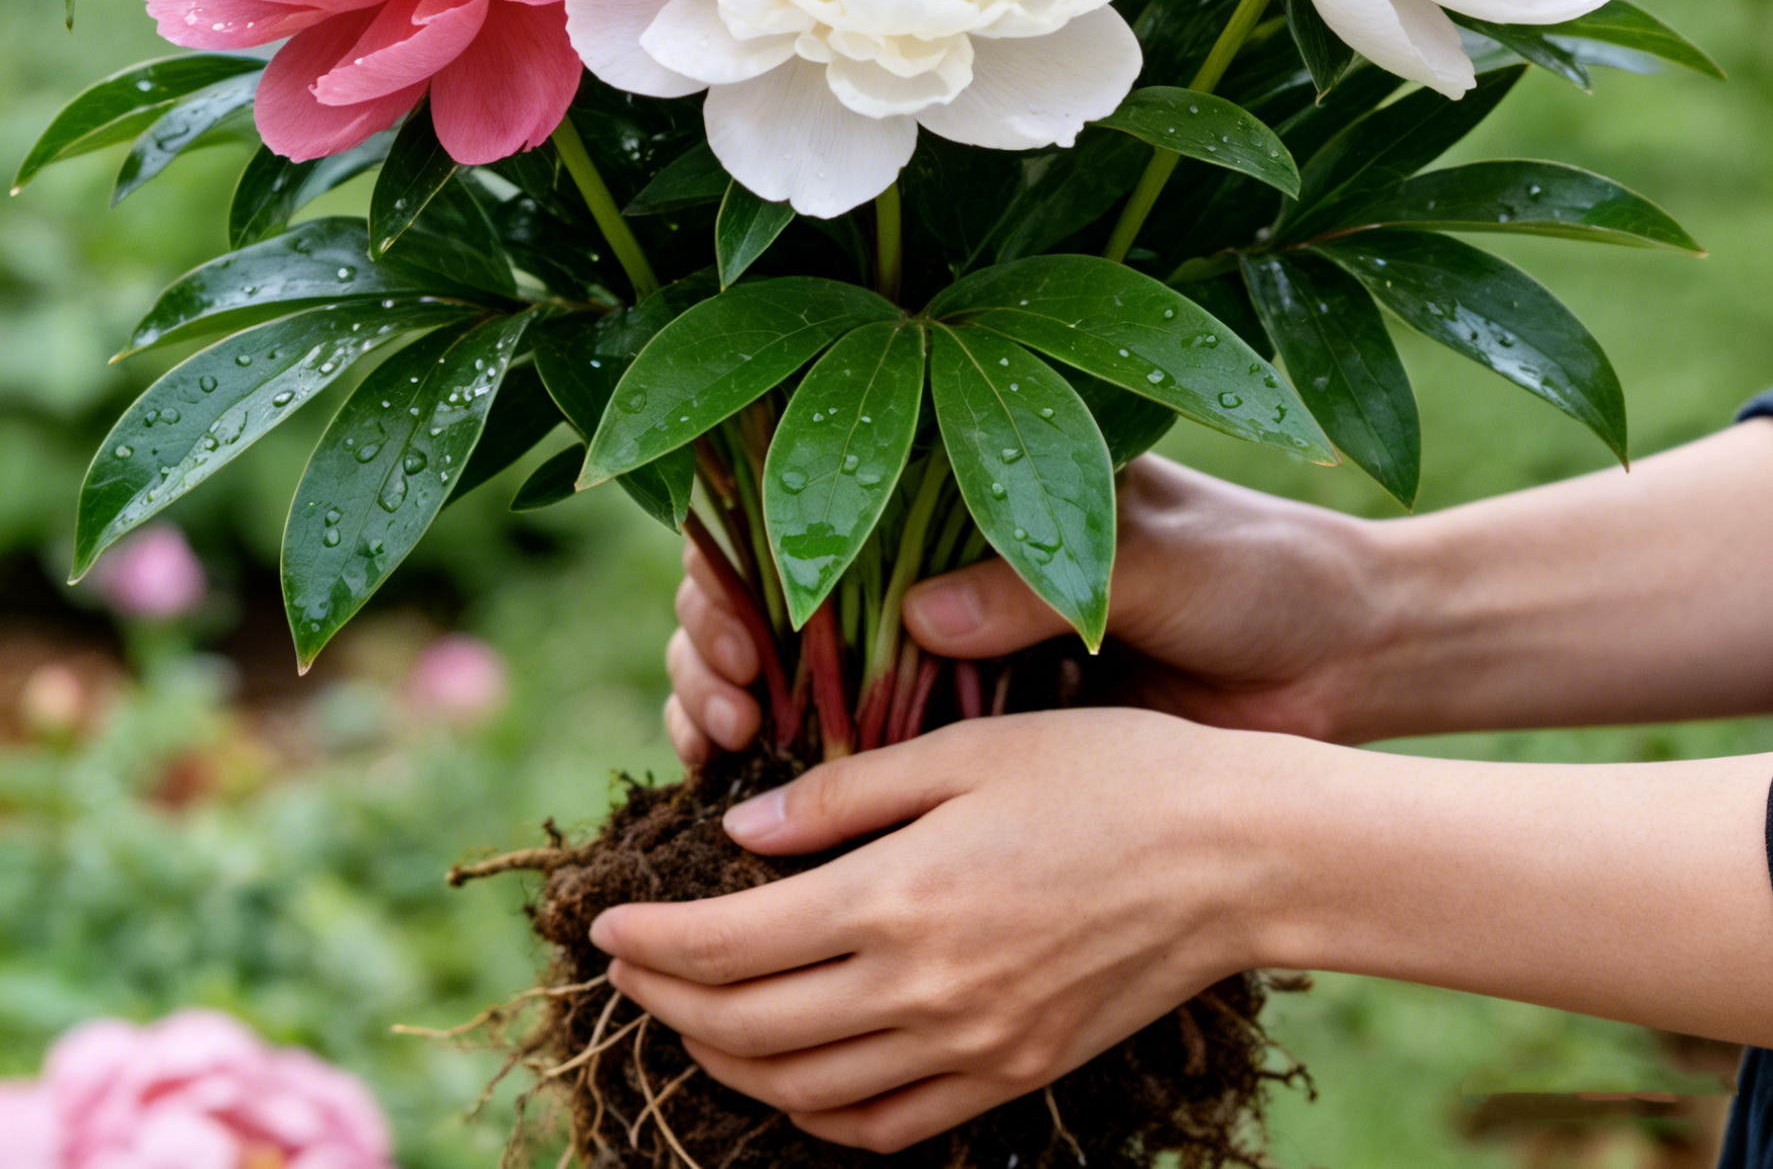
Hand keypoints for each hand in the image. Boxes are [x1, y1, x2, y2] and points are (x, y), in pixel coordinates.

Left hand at [595, 710, 1278, 1152]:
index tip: (604, 921)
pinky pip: (885, 1130)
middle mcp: (923, 992)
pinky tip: (796, 1075)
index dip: (652, 941)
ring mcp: (970, 1052)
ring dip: (729, 1062)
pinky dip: (817, 1116)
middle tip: (632, 967)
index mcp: (900, 898)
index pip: (730, 946)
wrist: (1234, 855)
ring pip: (805, 1094)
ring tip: (695, 1014)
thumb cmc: (1103, 771)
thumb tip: (739, 831)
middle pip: (750, 1030)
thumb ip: (844, 792)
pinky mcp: (1011, 1079)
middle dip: (669, 1003)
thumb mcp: (965, 747)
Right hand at [663, 455, 1389, 765]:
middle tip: (724, 700)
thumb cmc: (1254, 569)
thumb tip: (914, 618)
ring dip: (732, 711)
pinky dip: (800, 790)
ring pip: (797, 683)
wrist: (1347, 653)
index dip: (738, 565)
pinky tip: (759, 815)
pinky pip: (871, 767)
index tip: (735, 632)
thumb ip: (1038, 577)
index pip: (806, 502)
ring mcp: (955, 663)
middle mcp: (939, 573)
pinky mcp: (987, 747)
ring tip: (723, 750)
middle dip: (715, 646)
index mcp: (964, 492)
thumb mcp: (1148, 551)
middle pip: (772, 600)